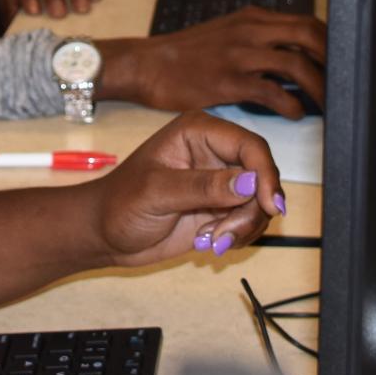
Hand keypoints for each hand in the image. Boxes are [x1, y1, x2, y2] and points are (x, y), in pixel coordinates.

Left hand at [81, 112, 286, 265]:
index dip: (265, 174)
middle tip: (223, 235)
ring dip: (243, 227)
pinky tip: (208, 243)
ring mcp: (221, 181)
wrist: (105, 235)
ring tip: (210, 241)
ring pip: (259, 202)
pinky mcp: (222, 207)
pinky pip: (251, 221)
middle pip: (261, 176)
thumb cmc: (120, 204)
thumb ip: (203, 187)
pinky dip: (238, 236)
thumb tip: (250, 182)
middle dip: (252, 210)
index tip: (270, 207)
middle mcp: (215, 152)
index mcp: (199, 131)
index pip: (250, 145)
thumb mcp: (157, 193)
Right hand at [98, 9, 326, 117]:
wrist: (147, 64)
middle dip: (332, 61)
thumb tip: (294, 57)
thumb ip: (259, 40)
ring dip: (319, 87)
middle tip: (343, 85)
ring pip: (296, 63)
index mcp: (253, 18)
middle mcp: (250, 30)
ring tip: (327, 105)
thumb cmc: (186, 56)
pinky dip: (290, 104)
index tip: (342, 63)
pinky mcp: (227, 81)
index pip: (307, 21)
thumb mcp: (226, 34)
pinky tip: (295, 114)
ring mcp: (239, 54)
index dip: (330, 43)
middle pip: (310, 35)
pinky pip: (271, 91)